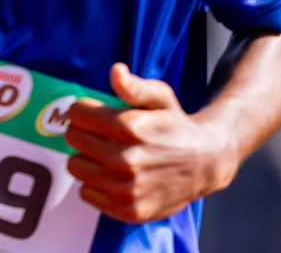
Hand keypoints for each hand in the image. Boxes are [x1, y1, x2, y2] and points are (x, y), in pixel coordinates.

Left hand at [65, 64, 236, 223]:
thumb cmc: (177, 127)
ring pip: (75, 167)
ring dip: (88, 159)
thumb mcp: (162, 99)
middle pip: (73, 139)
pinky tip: (116, 175)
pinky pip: (86, 193)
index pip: (78, 114)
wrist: (206, 162)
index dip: (84, 110)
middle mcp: (125, 159)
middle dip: (84, 132)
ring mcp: (125, 187)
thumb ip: (135, 87)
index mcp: (132, 127)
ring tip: (109, 154)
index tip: (93, 112)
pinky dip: (97, 183)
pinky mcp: (125, 208)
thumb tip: (115, 71)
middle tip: (103, 133)